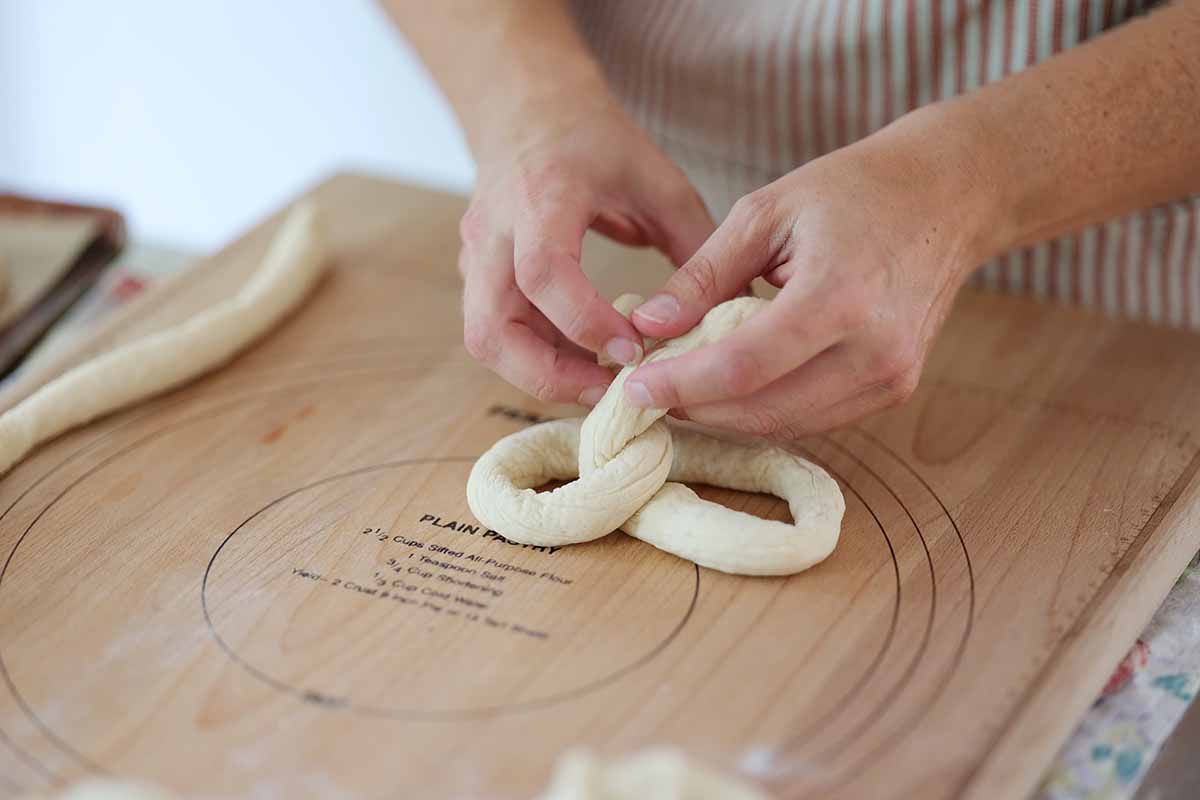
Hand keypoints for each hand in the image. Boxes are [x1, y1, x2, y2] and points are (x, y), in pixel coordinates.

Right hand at [459, 85, 713, 405]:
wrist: (526, 109)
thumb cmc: (593, 140)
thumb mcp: (657, 179)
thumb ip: (692, 243)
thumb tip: (731, 310)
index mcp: (541, 197)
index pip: (544, 273)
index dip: (587, 323)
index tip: (635, 351)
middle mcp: (494, 232)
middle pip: (493, 330)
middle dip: (549, 376)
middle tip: (610, 392)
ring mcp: (475, 257)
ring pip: (486, 341)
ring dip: (539, 375)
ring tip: (600, 383)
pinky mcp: (476, 277)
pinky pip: (496, 333)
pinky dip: (535, 358)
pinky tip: (582, 361)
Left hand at [623, 109, 995, 437]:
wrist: (949, 197)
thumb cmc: (853, 190)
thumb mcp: (765, 213)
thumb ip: (702, 276)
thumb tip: (647, 327)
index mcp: (839, 297)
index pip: (742, 367)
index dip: (680, 385)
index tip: (632, 387)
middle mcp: (873, 351)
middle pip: (761, 410)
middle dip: (694, 408)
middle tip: (647, 391)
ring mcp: (891, 378)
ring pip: (785, 425)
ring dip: (725, 416)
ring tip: (682, 387)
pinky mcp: (895, 390)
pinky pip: (813, 418)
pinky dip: (764, 410)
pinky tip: (730, 387)